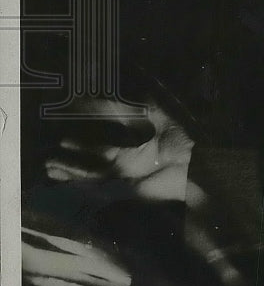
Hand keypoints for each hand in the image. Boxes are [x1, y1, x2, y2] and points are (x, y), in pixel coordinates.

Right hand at [45, 96, 194, 202]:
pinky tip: (65, 181)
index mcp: (133, 153)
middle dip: (69, 163)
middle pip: (90, 166)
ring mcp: (123, 182)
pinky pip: (99, 189)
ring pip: (89, 178)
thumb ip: (134, 107)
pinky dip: (82, 185)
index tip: (62, 139)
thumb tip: (118, 93)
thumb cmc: (181, 141)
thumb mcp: (155, 116)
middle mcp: (125, 168)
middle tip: (46, 160)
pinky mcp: (126, 192)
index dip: (82, 145)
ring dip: (70, 174)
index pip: (100, 149)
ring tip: (48, 170)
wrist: (195, 164)